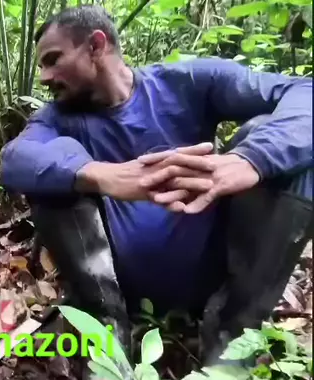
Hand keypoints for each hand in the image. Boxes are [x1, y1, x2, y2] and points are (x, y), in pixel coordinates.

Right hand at [81, 142, 214, 201]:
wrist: (106, 178)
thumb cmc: (124, 173)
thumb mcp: (144, 168)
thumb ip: (158, 169)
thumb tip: (170, 169)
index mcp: (155, 160)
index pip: (177, 152)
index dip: (194, 149)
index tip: (210, 146)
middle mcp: (155, 167)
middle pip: (180, 162)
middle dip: (198, 163)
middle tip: (216, 164)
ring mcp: (149, 179)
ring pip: (174, 179)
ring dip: (192, 183)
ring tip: (209, 186)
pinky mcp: (142, 191)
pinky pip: (159, 197)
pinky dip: (170, 202)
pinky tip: (182, 207)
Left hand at [139, 152, 259, 213]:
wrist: (249, 164)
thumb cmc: (225, 165)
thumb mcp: (205, 165)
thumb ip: (190, 170)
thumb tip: (175, 173)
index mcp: (194, 160)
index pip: (171, 157)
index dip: (155, 158)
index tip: (139, 160)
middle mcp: (198, 167)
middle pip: (174, 172)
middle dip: (157, 178)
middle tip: (141, 183)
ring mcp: (208, 177)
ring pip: (186, 186)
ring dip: (171, 194)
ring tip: (157, 201)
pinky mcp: (219, 186)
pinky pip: (206, 196)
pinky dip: (197, 204)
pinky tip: (186, 211)